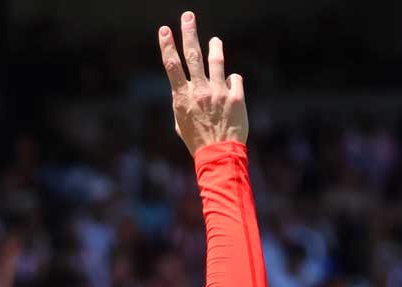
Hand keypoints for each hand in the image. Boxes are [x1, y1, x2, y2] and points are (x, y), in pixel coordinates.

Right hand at [158, 12, 247, 153]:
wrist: (219, 155)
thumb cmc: (197, 140)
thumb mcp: (180, 122)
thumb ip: (182, 101)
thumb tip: (184, 88)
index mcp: (183, 97)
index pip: (172, 66)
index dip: (167, 46)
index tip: (165, 30)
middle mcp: (200, 91)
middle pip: (193, 55)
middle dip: (189, 33)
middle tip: (188, 16)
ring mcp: (219, 92)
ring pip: (216, 61)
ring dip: (215, 48)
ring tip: (214, 41)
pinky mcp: (236, 97)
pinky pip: (234, 80)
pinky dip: (231, 82)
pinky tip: (230, 90)